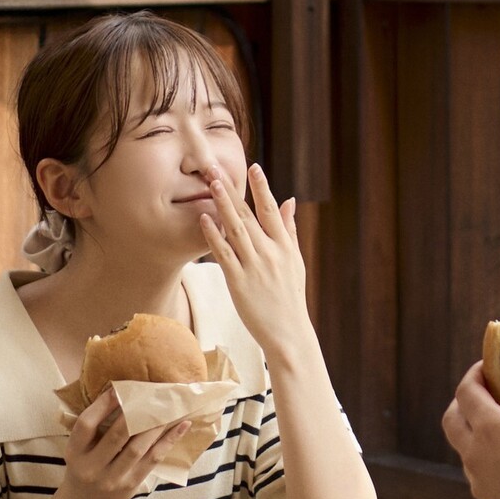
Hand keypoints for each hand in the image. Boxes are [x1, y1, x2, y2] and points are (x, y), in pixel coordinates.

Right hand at [56, 388, 192, 498]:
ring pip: (138, 447)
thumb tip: (121, 393)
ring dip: (157, 424)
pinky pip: (153, 459)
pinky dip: (169, 440)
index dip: (103, 405)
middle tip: (153, 393)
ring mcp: (113, 478)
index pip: (86, 424)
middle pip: (117, 435)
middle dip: (136, 412)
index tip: (119, 388)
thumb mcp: (77, 449)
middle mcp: (92, 466)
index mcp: (75, 452)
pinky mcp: (131, 485)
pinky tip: (182, 425)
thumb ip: (93, 427)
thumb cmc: (83, 468)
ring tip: (171, 406)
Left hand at [199, 164, 311, 356]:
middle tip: (216, 169)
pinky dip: (214, 236)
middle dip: (233, 190)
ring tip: (211, 185)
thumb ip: (289, 229)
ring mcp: (254, 266)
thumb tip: (289, 200)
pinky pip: (224, 254)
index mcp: (285, 246)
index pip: (272, 210)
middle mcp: (270, 252)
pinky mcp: (238, 282)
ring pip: (235, 230)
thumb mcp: (295, 260)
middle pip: (249, 216)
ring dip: (222, 206)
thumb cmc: (290, 296)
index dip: (262, 188)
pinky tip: (204, 219)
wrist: (288, 332)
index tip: (253, 167)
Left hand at [443, 363, 499, 498]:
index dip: (474, 374)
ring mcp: (476, 478)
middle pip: (452, 418)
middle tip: (487, 395)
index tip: (488, 368)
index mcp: (490, 429)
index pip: (466, 391)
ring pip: (462, 446)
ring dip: (474, 430)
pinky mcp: (485, 497)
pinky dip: (484, 454)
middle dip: (464, 402)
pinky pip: (475, 469)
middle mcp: (474, 452)